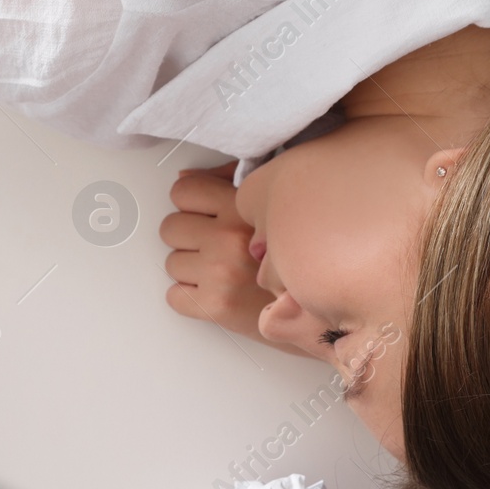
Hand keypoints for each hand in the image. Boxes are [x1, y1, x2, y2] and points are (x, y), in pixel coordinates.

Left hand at [160, 162, 286, 349]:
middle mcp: (229, 239)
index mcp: (243, 209)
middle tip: (211, 247)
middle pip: (170, 228)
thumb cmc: (295, 264)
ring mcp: (219, 273)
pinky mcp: (214, 306)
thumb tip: (187, 175)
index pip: (183, 191)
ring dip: (190, 269)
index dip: (190, 204)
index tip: (202, 215)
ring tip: (220, 271)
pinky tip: (217, 292)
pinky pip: (174, 296)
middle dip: (187, 238)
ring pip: (171, 263)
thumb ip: (230, 184)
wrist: (319, 313)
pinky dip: (190, 298)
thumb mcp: (272, 208)